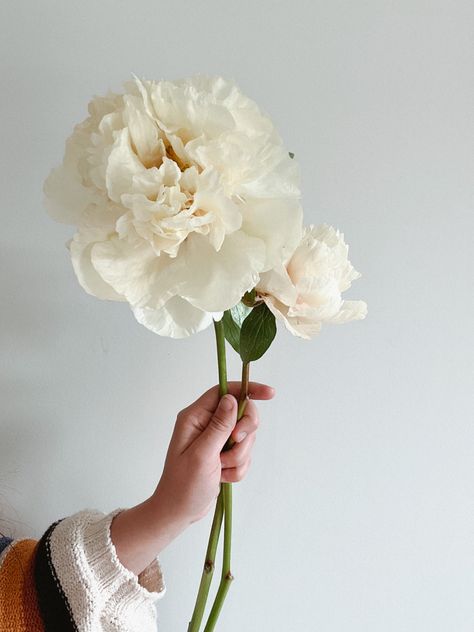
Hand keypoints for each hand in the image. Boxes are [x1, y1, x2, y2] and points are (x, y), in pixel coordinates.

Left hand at [152, 381, 274, 526]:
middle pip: (241, 413)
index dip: (248, 389)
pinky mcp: (224, 454)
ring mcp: (216, 439)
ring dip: (239, 456)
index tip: (270, 393)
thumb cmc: (183, 485)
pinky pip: (244, 454)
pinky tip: (223, 477)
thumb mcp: (201, 454)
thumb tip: (232, 399)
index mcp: (195, 417)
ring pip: (245, 437)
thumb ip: (219, 426)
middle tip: (234, 444)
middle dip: (244, 433)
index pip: (225, 392)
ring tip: (221, 469)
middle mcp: (206, 424)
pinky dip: (238, 467)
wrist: (179, 512)